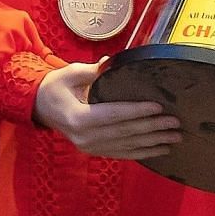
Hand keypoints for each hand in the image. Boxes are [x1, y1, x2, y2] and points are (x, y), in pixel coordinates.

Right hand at [34, 61, 180, 160]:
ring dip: (153, 142)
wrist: (40, 107)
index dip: (136, 111)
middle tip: (174, 122)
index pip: (113, 115)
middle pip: (124, 132)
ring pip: (127, 146)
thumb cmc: (55, 87)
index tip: (157, 107)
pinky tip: (161, 149)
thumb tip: (111, 62)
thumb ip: (93, 70)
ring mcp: (90, 147)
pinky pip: (123, 153)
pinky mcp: (95, 151)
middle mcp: (85, 137)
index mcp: (78, 117)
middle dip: (152, 127)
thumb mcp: (70, 74)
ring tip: (175, 137)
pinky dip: (143, 152)